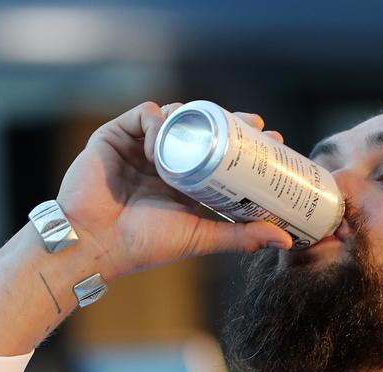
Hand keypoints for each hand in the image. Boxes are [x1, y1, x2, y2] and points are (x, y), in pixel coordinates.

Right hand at [57, 102, 292, 280]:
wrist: (95, 243)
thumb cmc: (143, 245)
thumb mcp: (201, 236)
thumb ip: (241, 237)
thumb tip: (286, 241)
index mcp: (184, 180)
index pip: (219, 151)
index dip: (245, 142)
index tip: (273, 141)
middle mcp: (164, 160)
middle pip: (202, 128)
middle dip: (229, 121)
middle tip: (255, 123)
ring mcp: (140, 146)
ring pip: (176, 116)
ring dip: (195, 117)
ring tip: (213, 128)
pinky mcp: (115, 137)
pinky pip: (144, 115)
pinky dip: (158, 121)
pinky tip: (165, 140)